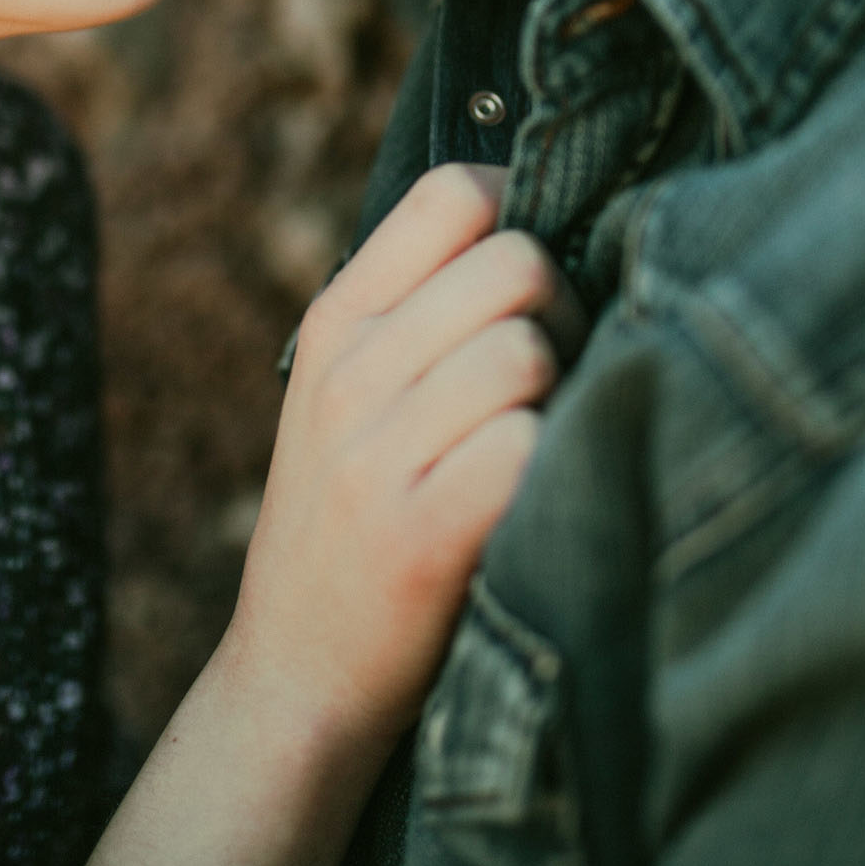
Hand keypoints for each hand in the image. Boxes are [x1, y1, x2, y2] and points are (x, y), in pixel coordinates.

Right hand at [222, 163, 582, 744]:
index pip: (453, 194)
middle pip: (518, 265)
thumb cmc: (357, 519)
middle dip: (566, 315)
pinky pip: (526, 447)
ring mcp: (377, 453)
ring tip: (537, 448)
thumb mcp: (347, 393)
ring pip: (529, 354)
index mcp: (336, 321)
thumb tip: (544, 225)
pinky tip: (529, 504)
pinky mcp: (419, 534)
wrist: (298, 671)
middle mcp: (349, 373)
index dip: (526, 215)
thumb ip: (418, 310)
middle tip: (550, 384)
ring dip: (562, 400)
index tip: (537, 282)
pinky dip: (550, 472)